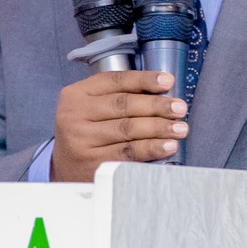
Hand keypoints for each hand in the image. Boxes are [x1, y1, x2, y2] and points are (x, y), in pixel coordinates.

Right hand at [49, 71, 188, 181]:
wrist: (66, 168)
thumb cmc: (87, 132)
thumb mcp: (91, 107)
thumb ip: (117, 96)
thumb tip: (162, 91)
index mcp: (76, 94)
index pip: (115, 81)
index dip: (144, 79)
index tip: (168, 81)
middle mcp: (74, 115)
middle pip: (123, 105)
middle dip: (156, 106)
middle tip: (180, 108)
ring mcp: (82, 140)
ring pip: (128, 129)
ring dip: (159, 128)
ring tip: (180, 128)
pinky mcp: (92, 163)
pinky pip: (128, 153)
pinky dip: (151, 148)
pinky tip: (167, 146)